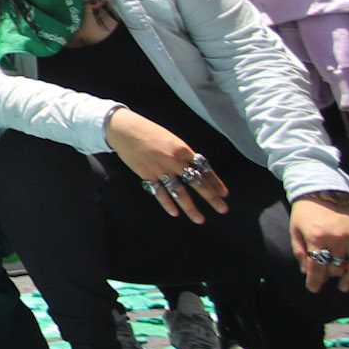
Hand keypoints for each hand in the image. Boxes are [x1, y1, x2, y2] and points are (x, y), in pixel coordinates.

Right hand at [103, 110, 228, 222]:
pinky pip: (159, 192)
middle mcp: (174, 160)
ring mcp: (160, 169)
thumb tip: (194, 168)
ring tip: (200, 219)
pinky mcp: (146, 174)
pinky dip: (167, 203)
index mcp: (183, 149)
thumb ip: (182, 154)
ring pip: (179, 192)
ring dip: (191, 207)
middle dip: (211, 197)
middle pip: (197, 182)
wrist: (125, 129)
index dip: (215, 182)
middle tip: (222, 209)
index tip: (224, 194)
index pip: (204, 168)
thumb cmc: (148, 131)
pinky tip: (175, 213)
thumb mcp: (171, 139)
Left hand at [292, 194, 348, 293]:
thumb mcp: (296, 230)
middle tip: (329, 283)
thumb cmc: (306, 212)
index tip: (313, 288)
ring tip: (345, 287)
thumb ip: (300, 252)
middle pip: (336, 268)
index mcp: (317, 238)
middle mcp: (337, 239)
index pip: (317, 268)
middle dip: (330, 278)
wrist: (323, 189)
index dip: (314, 281)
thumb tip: (306, 272)